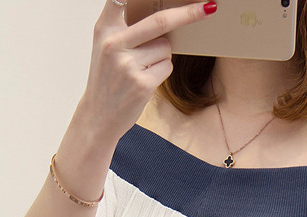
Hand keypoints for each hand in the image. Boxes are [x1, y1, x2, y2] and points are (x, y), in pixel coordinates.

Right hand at [78, 0, 217, 145]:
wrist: (98, 116)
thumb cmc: (108, 78)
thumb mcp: (105, 46)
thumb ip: (124, 26)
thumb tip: (165, 15)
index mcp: (104, 29)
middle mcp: (114, 44)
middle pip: (160, 21)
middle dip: (188, 14)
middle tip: (208, 8)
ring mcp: (128, 65)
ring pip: (166, 47)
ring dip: (161, 55)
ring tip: (142, 68)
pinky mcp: (142, 84)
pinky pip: (167, 66)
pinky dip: (162, 71)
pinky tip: (146, 80)